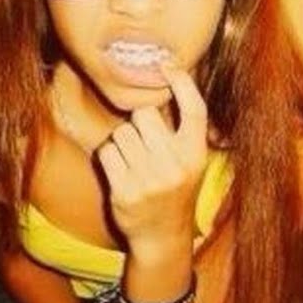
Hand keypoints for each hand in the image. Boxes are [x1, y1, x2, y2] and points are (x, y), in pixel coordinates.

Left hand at [96, 64, 208, 259]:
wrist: (162, 236)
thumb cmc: (176, 189)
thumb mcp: (191, 161)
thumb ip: (182, 130)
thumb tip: (168, 81)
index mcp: (196, 154)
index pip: (194, 109)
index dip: (182, 83)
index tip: (167, 66)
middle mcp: (176, 165)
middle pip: (144, 114)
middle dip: (139, 122)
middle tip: (144, 140)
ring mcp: (150, 179)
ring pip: (121, 132)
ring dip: (122, 141)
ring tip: (134, 159)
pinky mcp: (125, 190)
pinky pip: (107, 152)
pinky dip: (109, 157)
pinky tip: (120, 170)